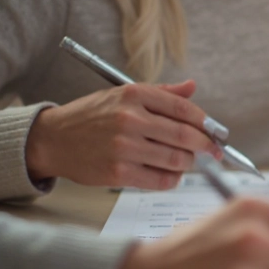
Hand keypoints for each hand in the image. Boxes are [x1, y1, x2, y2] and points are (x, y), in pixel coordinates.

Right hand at [25, 80, 221, 189]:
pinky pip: (159, 180)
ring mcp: (124, 147)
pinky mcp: (118, 172)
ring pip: (176, 160)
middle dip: (206, 146)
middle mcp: (130, 119)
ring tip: (188, 162)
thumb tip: (192, 87)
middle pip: (184, 135)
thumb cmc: (91, 117)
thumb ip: (162, 93)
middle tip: (214, 152)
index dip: (206, 123)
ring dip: (189, 164)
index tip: (216, 132)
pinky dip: (172, 179)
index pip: (183, 109)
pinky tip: (171, 175)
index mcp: (134, 95)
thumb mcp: (123, 95)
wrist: (52, 139)